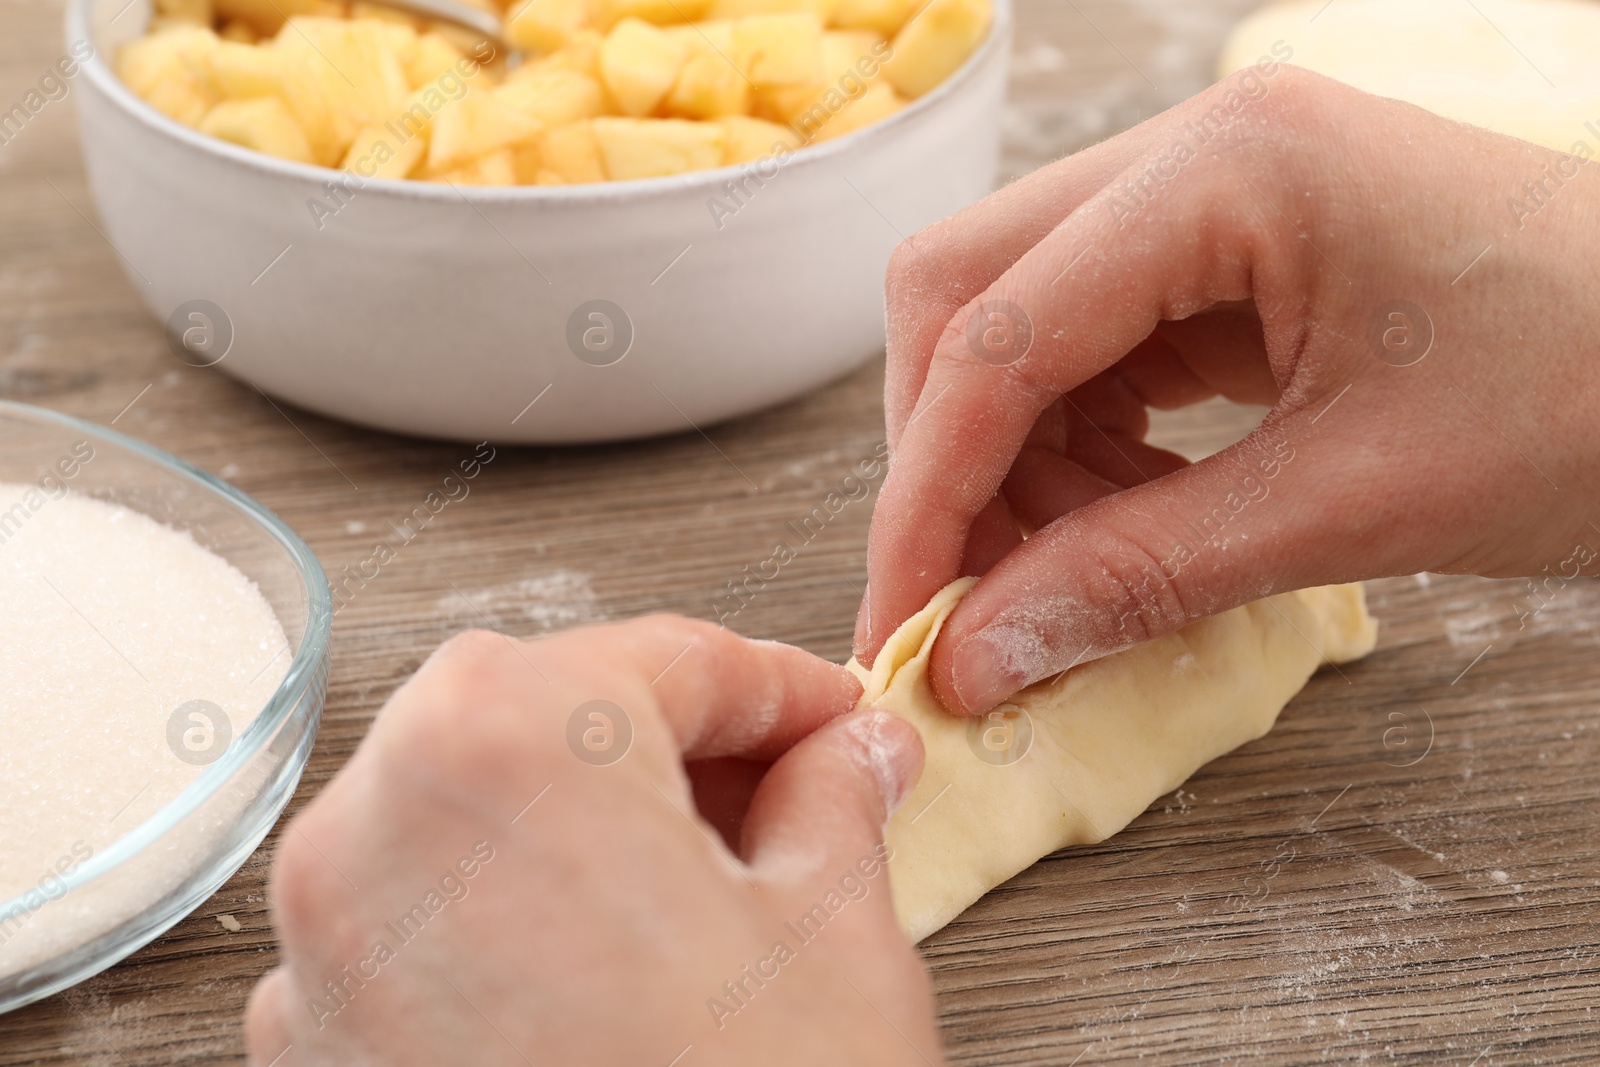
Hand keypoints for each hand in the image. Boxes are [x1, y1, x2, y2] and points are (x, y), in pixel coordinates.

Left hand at [245, 618, 939, 1065]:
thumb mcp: (835, 931)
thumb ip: (834, 799)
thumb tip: (847, 751)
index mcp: (510, 742)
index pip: (668, 654)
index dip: (778, 686)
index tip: (831, 720)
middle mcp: (377, 825)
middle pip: (550, 709)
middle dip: (675, 739)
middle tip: (782, 793)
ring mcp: (325, 946)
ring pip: (470, 804)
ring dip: (586, 816)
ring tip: (702, 883)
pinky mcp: (318, 1047)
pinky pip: (416, 917)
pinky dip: (508, 909)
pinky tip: (605, 965)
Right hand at [856, 63, 1599, 714]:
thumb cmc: (1599, 404)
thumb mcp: (1358, 505)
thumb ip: (1142, 574)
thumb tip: (976, 652)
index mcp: (1231, 170)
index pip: (996, 330)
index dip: (928, 491)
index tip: (903, 618)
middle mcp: (1199, 152)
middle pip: (969, 293)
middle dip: (948, 459)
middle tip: (971, 599)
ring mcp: (1213, 194)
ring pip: (1017, 320)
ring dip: (1010, 461)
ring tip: (1064, 571)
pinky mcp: (1233, 250)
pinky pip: (1094, 344)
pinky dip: (1077, 446)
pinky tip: (1121, 516)